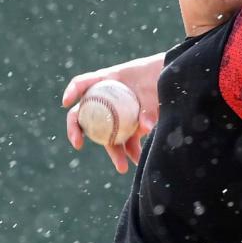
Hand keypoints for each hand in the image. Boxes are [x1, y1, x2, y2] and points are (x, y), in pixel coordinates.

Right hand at [62, 53, 164, 173]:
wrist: (174, 82)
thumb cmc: (162, 75)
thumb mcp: (156, 84)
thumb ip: (148, 106)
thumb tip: (145, 127)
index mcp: (108, 80)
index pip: (83, 83)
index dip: (72, 91)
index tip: (67, 103)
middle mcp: (109, 98)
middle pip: (86, 115)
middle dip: (77, 131)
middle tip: (77, 144)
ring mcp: (120, 113)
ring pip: (109, 135)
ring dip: (114, 152)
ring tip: (122, 167)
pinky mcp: (133, 125)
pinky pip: (129, 141)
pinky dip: (133, 151)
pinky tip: (139, 160)